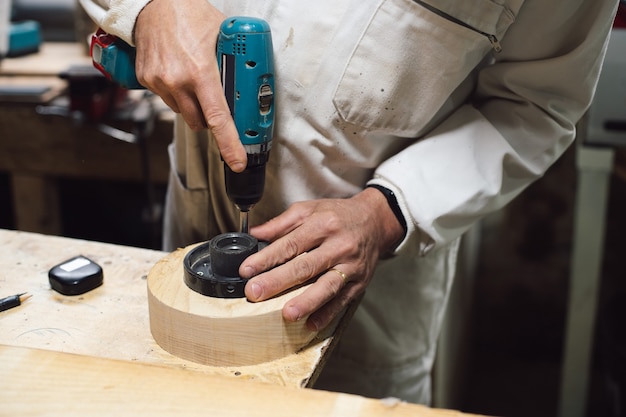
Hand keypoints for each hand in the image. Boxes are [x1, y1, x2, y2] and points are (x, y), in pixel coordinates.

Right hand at [134, 0, 245, 171]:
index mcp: (200, 72)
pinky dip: (176, 95)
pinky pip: (166, 100)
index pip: (218, 118)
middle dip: (210, 119)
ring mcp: (159, 81)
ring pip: (183, 113)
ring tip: (195, 81)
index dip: (229, 143)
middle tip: (216, 104)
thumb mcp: (222, 36)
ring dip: (193, 106)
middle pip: (200, 122)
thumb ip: (233, 64)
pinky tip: (178, 74)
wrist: (154, 2)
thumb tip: (248, 84)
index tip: (237, 161)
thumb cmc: (190, 13)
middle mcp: (177, 80)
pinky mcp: (146, 80)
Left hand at [240, 187, 404, 330]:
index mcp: (322, 224)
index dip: (267, 258)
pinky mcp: (359, 282)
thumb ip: (281, 222)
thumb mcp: (310, 209)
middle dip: (278, 281)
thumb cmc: (338, 215)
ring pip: (327, 286)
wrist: (376, 221)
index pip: (290, 243)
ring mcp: (350, 266)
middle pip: (305, 266)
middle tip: (255, 292)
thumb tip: (254, 234)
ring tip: (287, 313)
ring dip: (307, 301)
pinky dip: (327, 314)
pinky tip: (311, 324)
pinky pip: (342, 300)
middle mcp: (338, 245)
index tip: (246, 270)